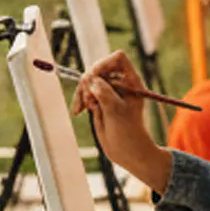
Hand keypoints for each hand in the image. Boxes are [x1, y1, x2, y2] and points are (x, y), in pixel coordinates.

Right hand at [69, 51, 173, 192]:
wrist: (126, 151)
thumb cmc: (128, 132)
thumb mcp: (117, 112)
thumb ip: (105, 93)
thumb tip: (92, 80)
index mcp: (131, 81)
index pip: (117, 59)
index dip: (104, 64)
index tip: (94, 78)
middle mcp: (120, 83)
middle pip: (98, 68)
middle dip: (88, 82)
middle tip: (87, 100)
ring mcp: (108, 91)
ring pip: (88, 80)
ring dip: (82, 92)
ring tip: (83, 109)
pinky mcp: (98, 100)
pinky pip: (84, 92)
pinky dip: (79, 100)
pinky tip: (78, 112)